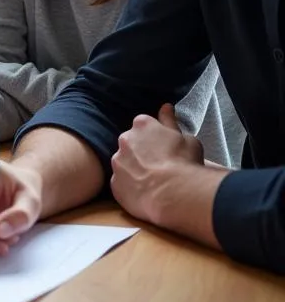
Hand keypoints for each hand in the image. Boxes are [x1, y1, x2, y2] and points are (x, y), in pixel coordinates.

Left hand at [110, 103, 204, 223]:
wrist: (173, 194)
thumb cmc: (184, 163)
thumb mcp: (187, 138)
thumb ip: (171, 122)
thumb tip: (166, 107)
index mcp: (142, 125)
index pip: (144, 125)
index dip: (155, 138)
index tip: (164, 148)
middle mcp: (124, 139)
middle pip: (131, 143)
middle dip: (141, 151)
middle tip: (159, 165)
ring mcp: (117, 161)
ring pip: (124, 162)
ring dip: (134, 168)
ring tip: (153, 181)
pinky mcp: (114, 183)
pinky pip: (121, 182)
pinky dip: (130, 187)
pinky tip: (145, 193)